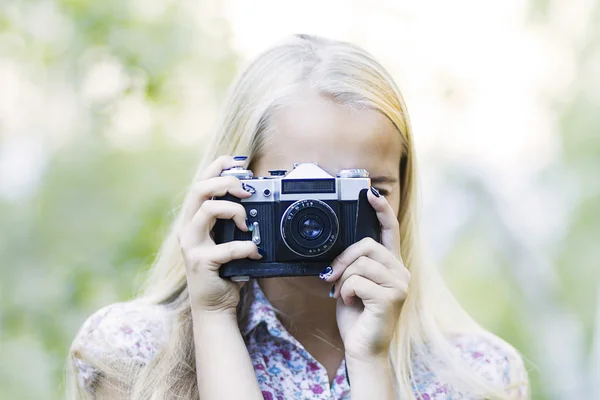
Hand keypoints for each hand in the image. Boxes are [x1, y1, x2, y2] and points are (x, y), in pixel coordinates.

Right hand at [177, 155, 261, 314]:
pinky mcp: (200, 262)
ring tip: (248, 225)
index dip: (217, 167)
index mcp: (193, 220)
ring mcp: (191, 245)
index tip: (237, 163)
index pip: (200, 183)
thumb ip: (233, 221)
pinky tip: (255, 253)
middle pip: (199, 189)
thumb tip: (255, 199)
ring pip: (208, 210)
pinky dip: (247, 248)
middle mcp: (187, 229)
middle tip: (247, 191)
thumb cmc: (223, 271)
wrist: (214, 306)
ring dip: (234, 211)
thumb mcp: (227, 240)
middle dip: (226, 183)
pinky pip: (228, 246)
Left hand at [320, 187, 409, 360]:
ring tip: (344, 295)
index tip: (370, 192)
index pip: (390, 231)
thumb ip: (354, 265)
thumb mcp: (352, 284)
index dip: (381, 210)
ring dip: (343, 280)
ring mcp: (399, 285)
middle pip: (367, 245)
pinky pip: (357, 281)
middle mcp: (401, 272)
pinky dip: (345, 292)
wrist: (362, 350)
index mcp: (392, 266)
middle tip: (330, 276)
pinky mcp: (391, 298)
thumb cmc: (357, 317)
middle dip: (343, 259)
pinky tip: (350, 303)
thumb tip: (342, 250)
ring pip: (360, 263)